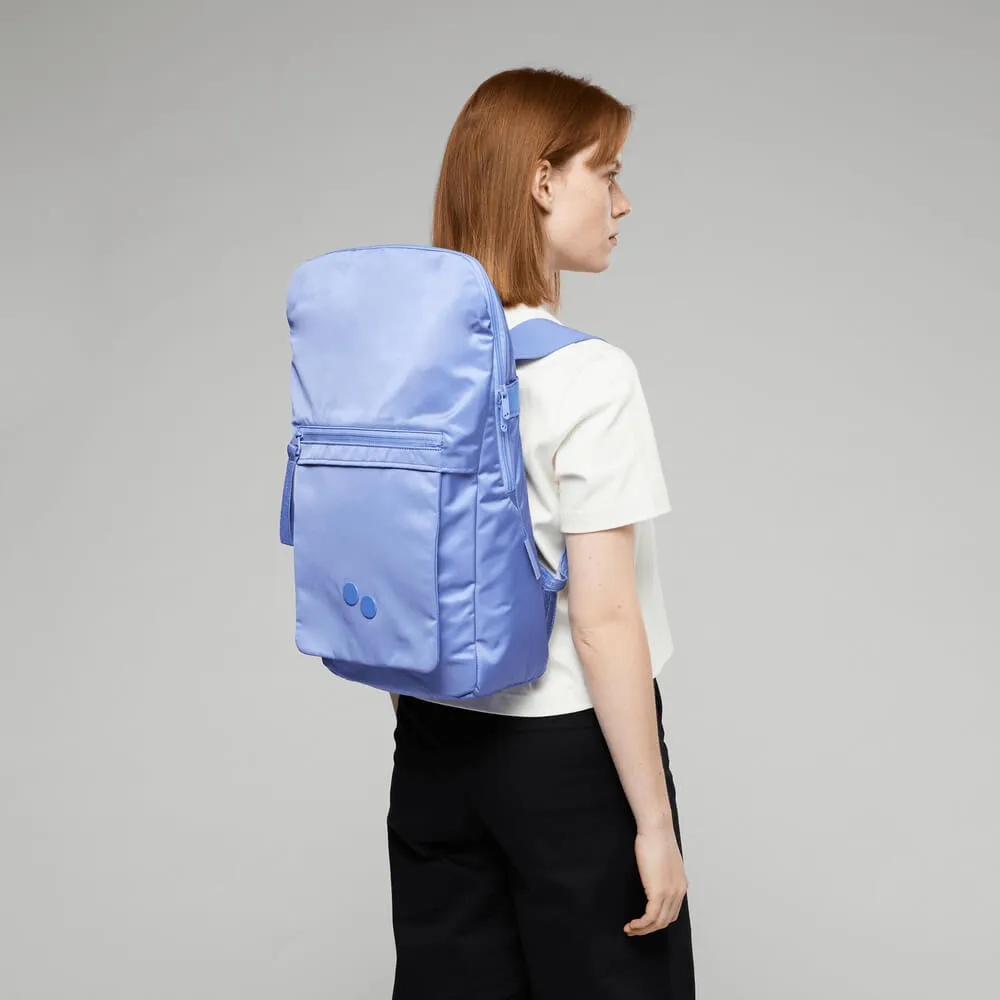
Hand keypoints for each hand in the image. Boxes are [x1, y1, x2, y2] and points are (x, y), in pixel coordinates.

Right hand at [624, 819, 687, 935]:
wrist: (656, 829)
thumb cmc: (656, 838)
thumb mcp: (662, 861)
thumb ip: (661, 874)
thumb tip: (652, 878)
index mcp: (680, 885)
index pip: (671, 912)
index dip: (657, 921)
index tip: (643, 922)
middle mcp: (678, 892)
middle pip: (665, 921)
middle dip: (648, 929)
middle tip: (633, 929)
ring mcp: (670, 893)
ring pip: (657, 923)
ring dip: (642, 929)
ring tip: (629, 929)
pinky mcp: (659, 892)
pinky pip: (650, 917)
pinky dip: (640, 925)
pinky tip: (631, 924)